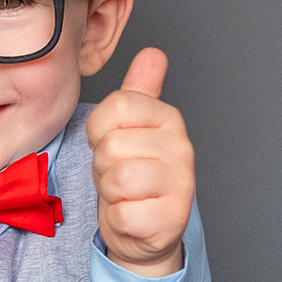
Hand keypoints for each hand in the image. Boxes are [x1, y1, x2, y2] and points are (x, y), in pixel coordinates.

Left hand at [88, 47, 195, 276]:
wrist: (144, 227)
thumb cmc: (132, 173)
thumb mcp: (131, 127)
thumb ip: (139, 90)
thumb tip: (153, 54)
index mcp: (169, 119)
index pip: (116, 106)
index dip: (99, 128)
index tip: (111, 141)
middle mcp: (182, 149)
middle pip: (112, 144)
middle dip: (103, 163)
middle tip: (118, 172)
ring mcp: (181, 186)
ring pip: (117, 177)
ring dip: (109, 190)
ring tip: (125, 192)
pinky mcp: (170, 221)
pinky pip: (121, 212)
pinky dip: (117, 217)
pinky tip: (131, 214)